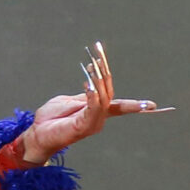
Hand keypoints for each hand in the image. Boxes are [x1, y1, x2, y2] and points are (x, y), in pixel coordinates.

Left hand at [18, 42, 164, 163]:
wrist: (37, 135)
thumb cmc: (50, 119)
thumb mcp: (69, 101)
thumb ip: (84, 95)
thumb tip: (94, 82)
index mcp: (96, 112)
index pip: (119, 105)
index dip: (135, 105)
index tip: (153, 105)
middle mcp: (98, 119)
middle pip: (110, 94)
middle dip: (105, 72)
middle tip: (96, 53)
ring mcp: (91, 124)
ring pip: (103, 100)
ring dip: (98, 81)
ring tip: (90, 66)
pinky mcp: (82, 127)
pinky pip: (92, 109)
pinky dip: (93, 96)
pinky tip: (89, 85)